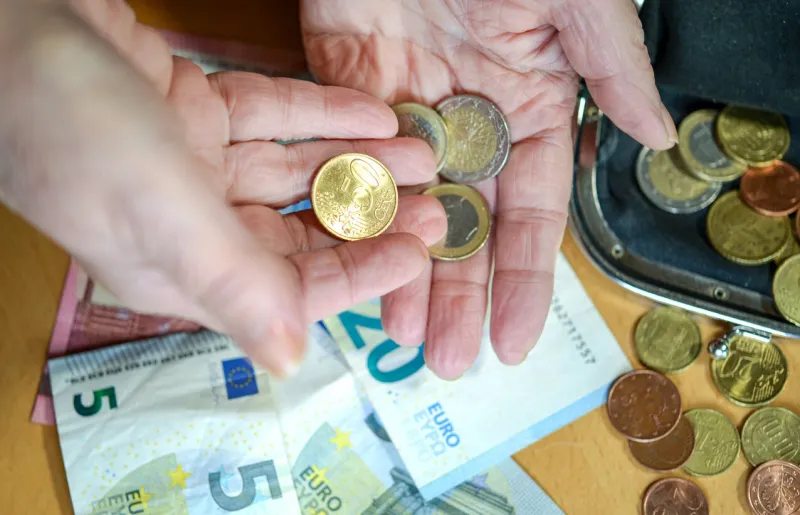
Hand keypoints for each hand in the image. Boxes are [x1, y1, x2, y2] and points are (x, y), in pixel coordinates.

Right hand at [0, 1, 445, 376]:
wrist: (6, 24)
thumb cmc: (69, 123)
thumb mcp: (159, 211)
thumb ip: (231, 282)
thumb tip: (290, 360)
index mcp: (179, 271)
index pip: (288, 291)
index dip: (359, 274)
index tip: (419, 252)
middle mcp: (189, 225)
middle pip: (299, 231)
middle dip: (367, 215)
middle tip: (432, 197)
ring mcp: (192, 164)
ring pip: (294, 170)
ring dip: (355, 161)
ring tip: (418, 148)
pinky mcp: (193, 109)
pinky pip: (271, 116)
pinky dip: (319, 113)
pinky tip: (371, 110)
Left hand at [301, 0, 676, 377]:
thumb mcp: (574, 2)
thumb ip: (609, 70)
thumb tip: (663, 136)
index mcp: (529, 104)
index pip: (531, 210)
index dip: (525, 277)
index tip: (517, 340)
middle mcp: (470, 120)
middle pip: (466, 224)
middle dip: (459, 294)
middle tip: (450, 360)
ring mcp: (407, 110)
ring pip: (406, 207)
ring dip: (403, 270)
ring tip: (399, 336)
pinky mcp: (348, 92)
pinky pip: (352, 163)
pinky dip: (352, 213)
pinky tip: (350, 263)